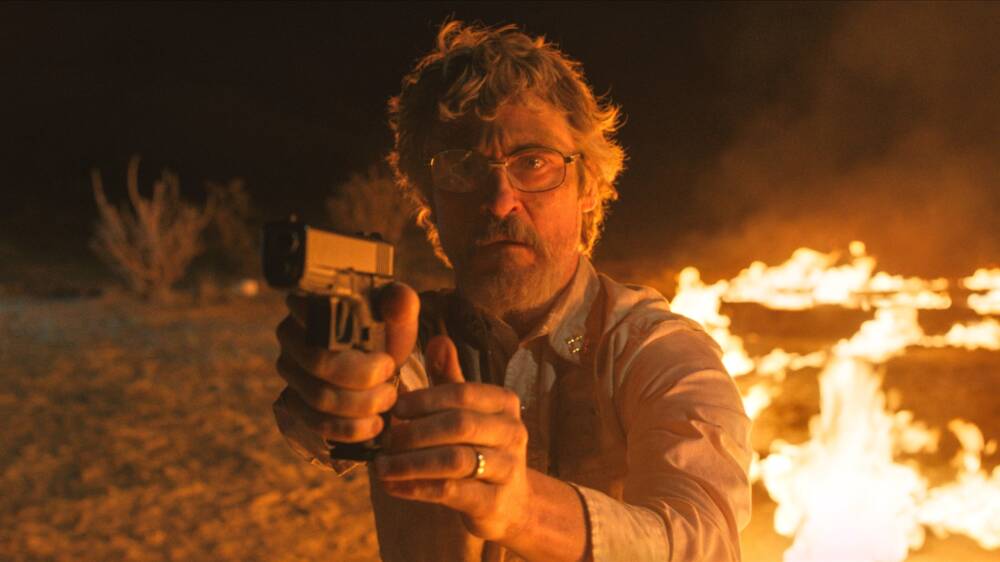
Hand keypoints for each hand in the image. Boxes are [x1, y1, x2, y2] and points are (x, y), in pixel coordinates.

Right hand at [273, 284, 418, 452]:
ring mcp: (290, 372)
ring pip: (319, 397)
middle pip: (318, 364)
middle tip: (392, 382)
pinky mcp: (295, 402)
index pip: (317, 324)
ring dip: (361, 405)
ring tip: (388, 399)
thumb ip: (401, 304)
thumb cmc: (385, 332)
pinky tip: (374, 425)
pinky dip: (349, 429)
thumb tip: (401, 299)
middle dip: (363, 380)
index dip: (352, 345)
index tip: (388, 360)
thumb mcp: (397, 316)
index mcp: (311, 304)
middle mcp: (291, 336)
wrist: (380, 361)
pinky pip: (316, 423)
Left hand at [374, 335, 531, 541]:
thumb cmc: (481, 447)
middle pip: (458, 425)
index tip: (394, 408)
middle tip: (385, 439)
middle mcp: (514, 432)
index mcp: (505, 403)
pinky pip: (450, 492)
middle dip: (415, 431)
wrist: (511, 502)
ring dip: (411, 462)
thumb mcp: (469, 411)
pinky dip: (416, 488)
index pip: (462, 393)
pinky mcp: (495, 503)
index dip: (424, 399)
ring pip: (454, 460)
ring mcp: (508, 469)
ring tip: (381, 465)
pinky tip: (392, 486)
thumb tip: (437, 339)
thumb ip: (451, 379)